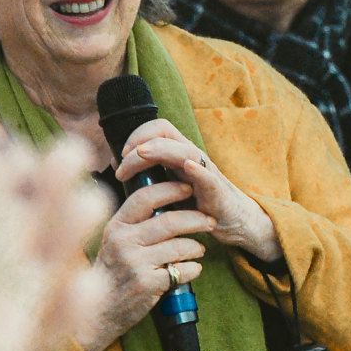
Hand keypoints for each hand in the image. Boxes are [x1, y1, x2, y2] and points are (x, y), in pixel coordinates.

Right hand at [77, 175, 210, 350]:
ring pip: (179, 246)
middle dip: (196, 219)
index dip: (170, 190)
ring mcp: (135, 263)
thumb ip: (134, 224)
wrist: (96, 311)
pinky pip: (182, 270)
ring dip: (196, 247)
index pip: (145, 198)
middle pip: (169, 221)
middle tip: (209, 221)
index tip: (188, 189)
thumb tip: (166, 201)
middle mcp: (124, 242)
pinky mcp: (147, 284)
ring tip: (199, 249)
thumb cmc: (111, 273)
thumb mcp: (113, 243)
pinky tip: (193, 269)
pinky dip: (193, 269)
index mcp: (116, 227)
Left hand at [117, 117, 282, 263]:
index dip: (136, 136)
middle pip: (165, 133)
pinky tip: (187, 166)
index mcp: (178, 154)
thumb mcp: (169, 186)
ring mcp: (205, 171)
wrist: (233, 221)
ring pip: (183, 149)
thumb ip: (149, 175)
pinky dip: (197, 169)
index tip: (119, 158)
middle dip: (139, 142)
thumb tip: (117, 165)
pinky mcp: (216, 190)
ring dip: (160, 149)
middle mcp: (192, 156)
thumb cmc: (197, 204)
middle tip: (121, 165)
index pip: (157, 129)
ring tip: (141, 154)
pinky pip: (208, 176)